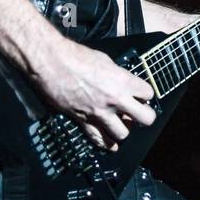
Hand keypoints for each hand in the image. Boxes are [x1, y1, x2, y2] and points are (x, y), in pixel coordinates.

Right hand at [32, 37, 157, 149]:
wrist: (51, 62)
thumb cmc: (74, 56)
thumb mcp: (105, 60)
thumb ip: (117, 75)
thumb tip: (123, 81)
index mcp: (122, 81)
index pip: (148, 94)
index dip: (145, 94)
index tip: (141, 94)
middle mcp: (114, 100)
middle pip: (145, 118)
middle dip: (145, 116)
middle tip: (140, 113)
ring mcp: (99, 113)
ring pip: (123, 134)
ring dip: (123, 129)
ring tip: (121, 124)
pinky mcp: (82, 120)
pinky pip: (98, 139)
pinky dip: (105, 143)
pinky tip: (109, 143)